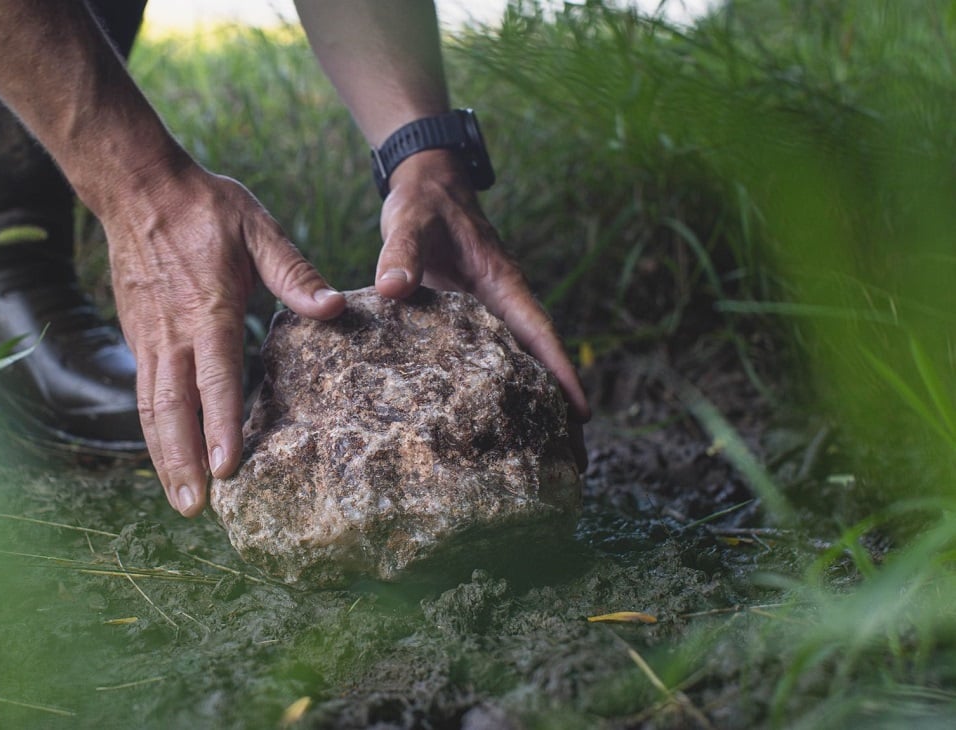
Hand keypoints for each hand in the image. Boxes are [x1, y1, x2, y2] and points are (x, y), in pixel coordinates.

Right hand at [102, 162, 345, 516]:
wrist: (138, 189)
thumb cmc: (205, 207)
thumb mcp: (258, 228)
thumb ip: (294, 273)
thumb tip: (333, 308)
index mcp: (208, 310)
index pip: (215, 379)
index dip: (220, 426)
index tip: (226, 469)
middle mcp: (173, 333)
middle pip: (173, 408)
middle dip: (182, 463)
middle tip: (195, 509)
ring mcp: (150, 337)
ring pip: (151, 407)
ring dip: (164, 457)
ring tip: (180, 499)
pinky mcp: (139, 336)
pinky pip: (144, 392)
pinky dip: (153, 430)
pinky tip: (167, 456)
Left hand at [375, 150, 591, 467]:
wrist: (427, 183)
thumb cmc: (424, 202)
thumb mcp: (411, 221)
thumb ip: (402, 253)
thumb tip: (393, 288)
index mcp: (501, 284)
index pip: (539, 334)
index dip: (562, 373)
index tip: (582, 415)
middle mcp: (503, 303)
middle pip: (539, 361)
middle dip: (559, 406)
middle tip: (574, 462)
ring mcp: (489, 313)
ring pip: (518, 364)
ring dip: (532, 405)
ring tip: (544, 459)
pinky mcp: (469, 319)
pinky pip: (490, 359)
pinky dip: (498, 391)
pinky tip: (490, 426)